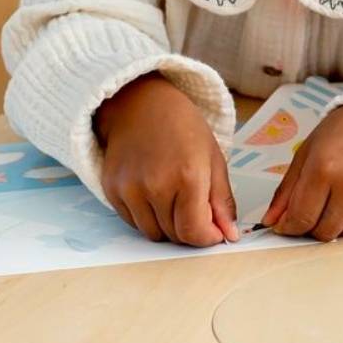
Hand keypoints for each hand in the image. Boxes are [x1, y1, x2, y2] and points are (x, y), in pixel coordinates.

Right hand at [93, 73, 236, 245]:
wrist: (141, 104)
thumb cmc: (183, 127)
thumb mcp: (214, 160)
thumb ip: (222, 202)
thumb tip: (230, 235)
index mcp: (187, 177)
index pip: (194, 232)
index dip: (207, 238)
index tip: (214, 231)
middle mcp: (154, 186)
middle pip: (174, 235)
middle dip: (190, 229)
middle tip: (196, 208)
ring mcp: (129, 189)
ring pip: (152, 233)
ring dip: (167, 225)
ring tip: (174, 198)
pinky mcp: (112, 190)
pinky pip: (132, 222)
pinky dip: (147, 217)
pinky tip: (154, 193)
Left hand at [264, 104, 342, 241]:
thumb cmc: (342, 132)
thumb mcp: (307, 153)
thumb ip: (287, 190)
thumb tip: (271, 222)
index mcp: (324, 168)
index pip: (301, 218)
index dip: (290, 227)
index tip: (288, 225)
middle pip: (325, 232)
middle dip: (315, 226)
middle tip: (317, 209)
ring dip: (341, 222)